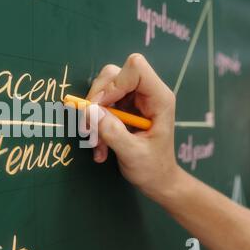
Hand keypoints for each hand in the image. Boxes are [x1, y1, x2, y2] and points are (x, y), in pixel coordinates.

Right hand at [86, 54, 179, 199]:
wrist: (157, 180)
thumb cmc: (153, 168)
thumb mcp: (133, 154)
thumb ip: (113, 132)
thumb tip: (91, 111)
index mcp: (159, 98)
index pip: (135, 68)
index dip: (114, 84)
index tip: (101, 109)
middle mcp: (146, 93)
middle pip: (113, 74)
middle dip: (97, 99)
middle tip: (91, 126)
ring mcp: (133, 99)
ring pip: (103, 89)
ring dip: (93, 116)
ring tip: (97, 143)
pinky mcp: (123, 107)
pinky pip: (100, 105)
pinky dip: (95, 124)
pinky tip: (100, 146)